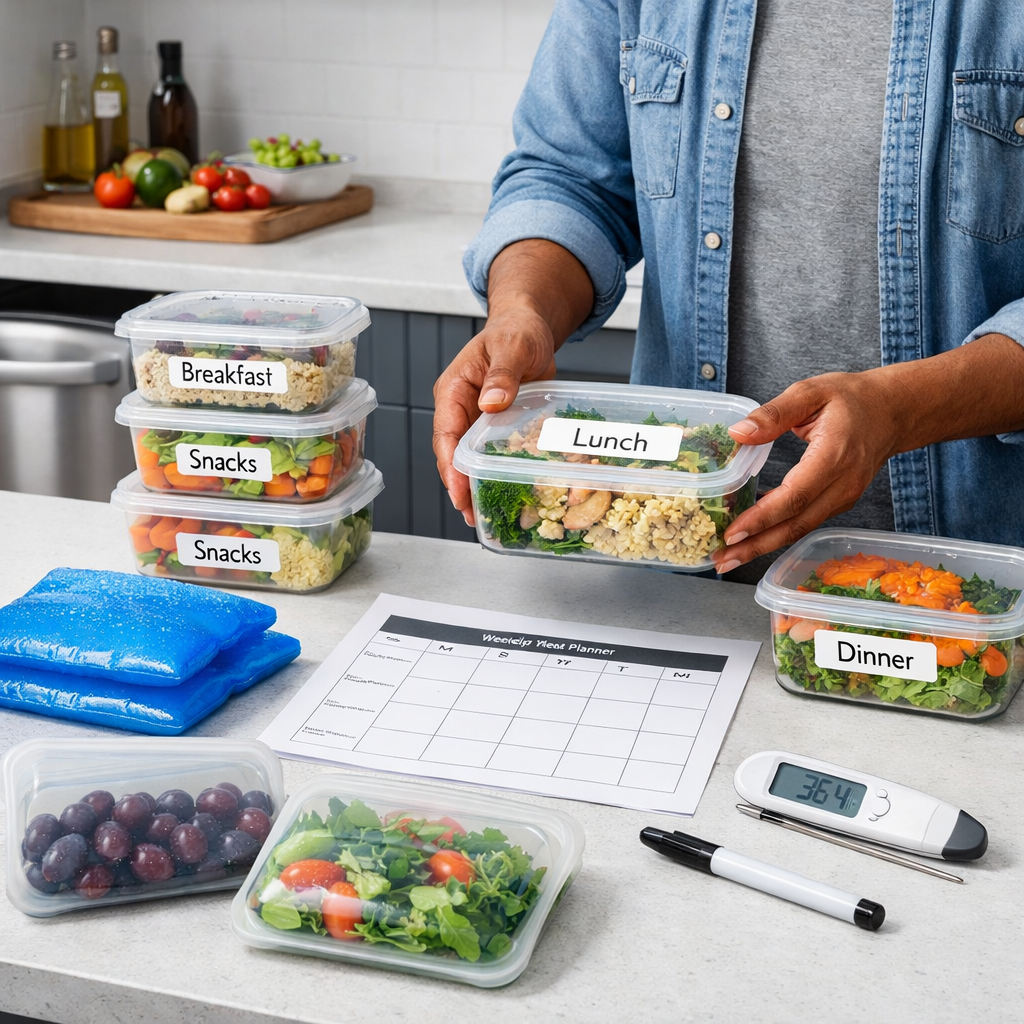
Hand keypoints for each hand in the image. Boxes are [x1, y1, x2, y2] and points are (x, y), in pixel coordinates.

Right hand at [432, 238, 594, 523]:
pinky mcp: (495, 426)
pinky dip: (494, 472)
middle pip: (452, 454)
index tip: (458, 492)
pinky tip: (505, 492)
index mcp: (454, 391)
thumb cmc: (516, 330)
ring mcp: (476, 419)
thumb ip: (502, 375)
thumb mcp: (512, 347)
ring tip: (485, 515)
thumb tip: (490, 403)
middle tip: (472, 515)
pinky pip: (491, 453)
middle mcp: (460, 409)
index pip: (445, 435)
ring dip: (474, 485)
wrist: (530, 327)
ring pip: (469, 458)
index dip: (450, 467)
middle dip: (459, 486)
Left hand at [713, 333, 1023, 571]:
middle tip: (721, 560)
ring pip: (800, 529)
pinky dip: (777, 533)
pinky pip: (805, 522)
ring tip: (727, 558)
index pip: (794, 496)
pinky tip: (750, 538)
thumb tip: (738, 433)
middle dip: (756, 546)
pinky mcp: (838, 502)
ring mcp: (843, 498)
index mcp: (833, 456)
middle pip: (796, 524)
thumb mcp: (810, 393)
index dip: (762, 518)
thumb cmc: (850, 398)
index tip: (732, 533)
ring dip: (763, 546)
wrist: (892, 412)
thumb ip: (774, 413)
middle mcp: (842, 485)